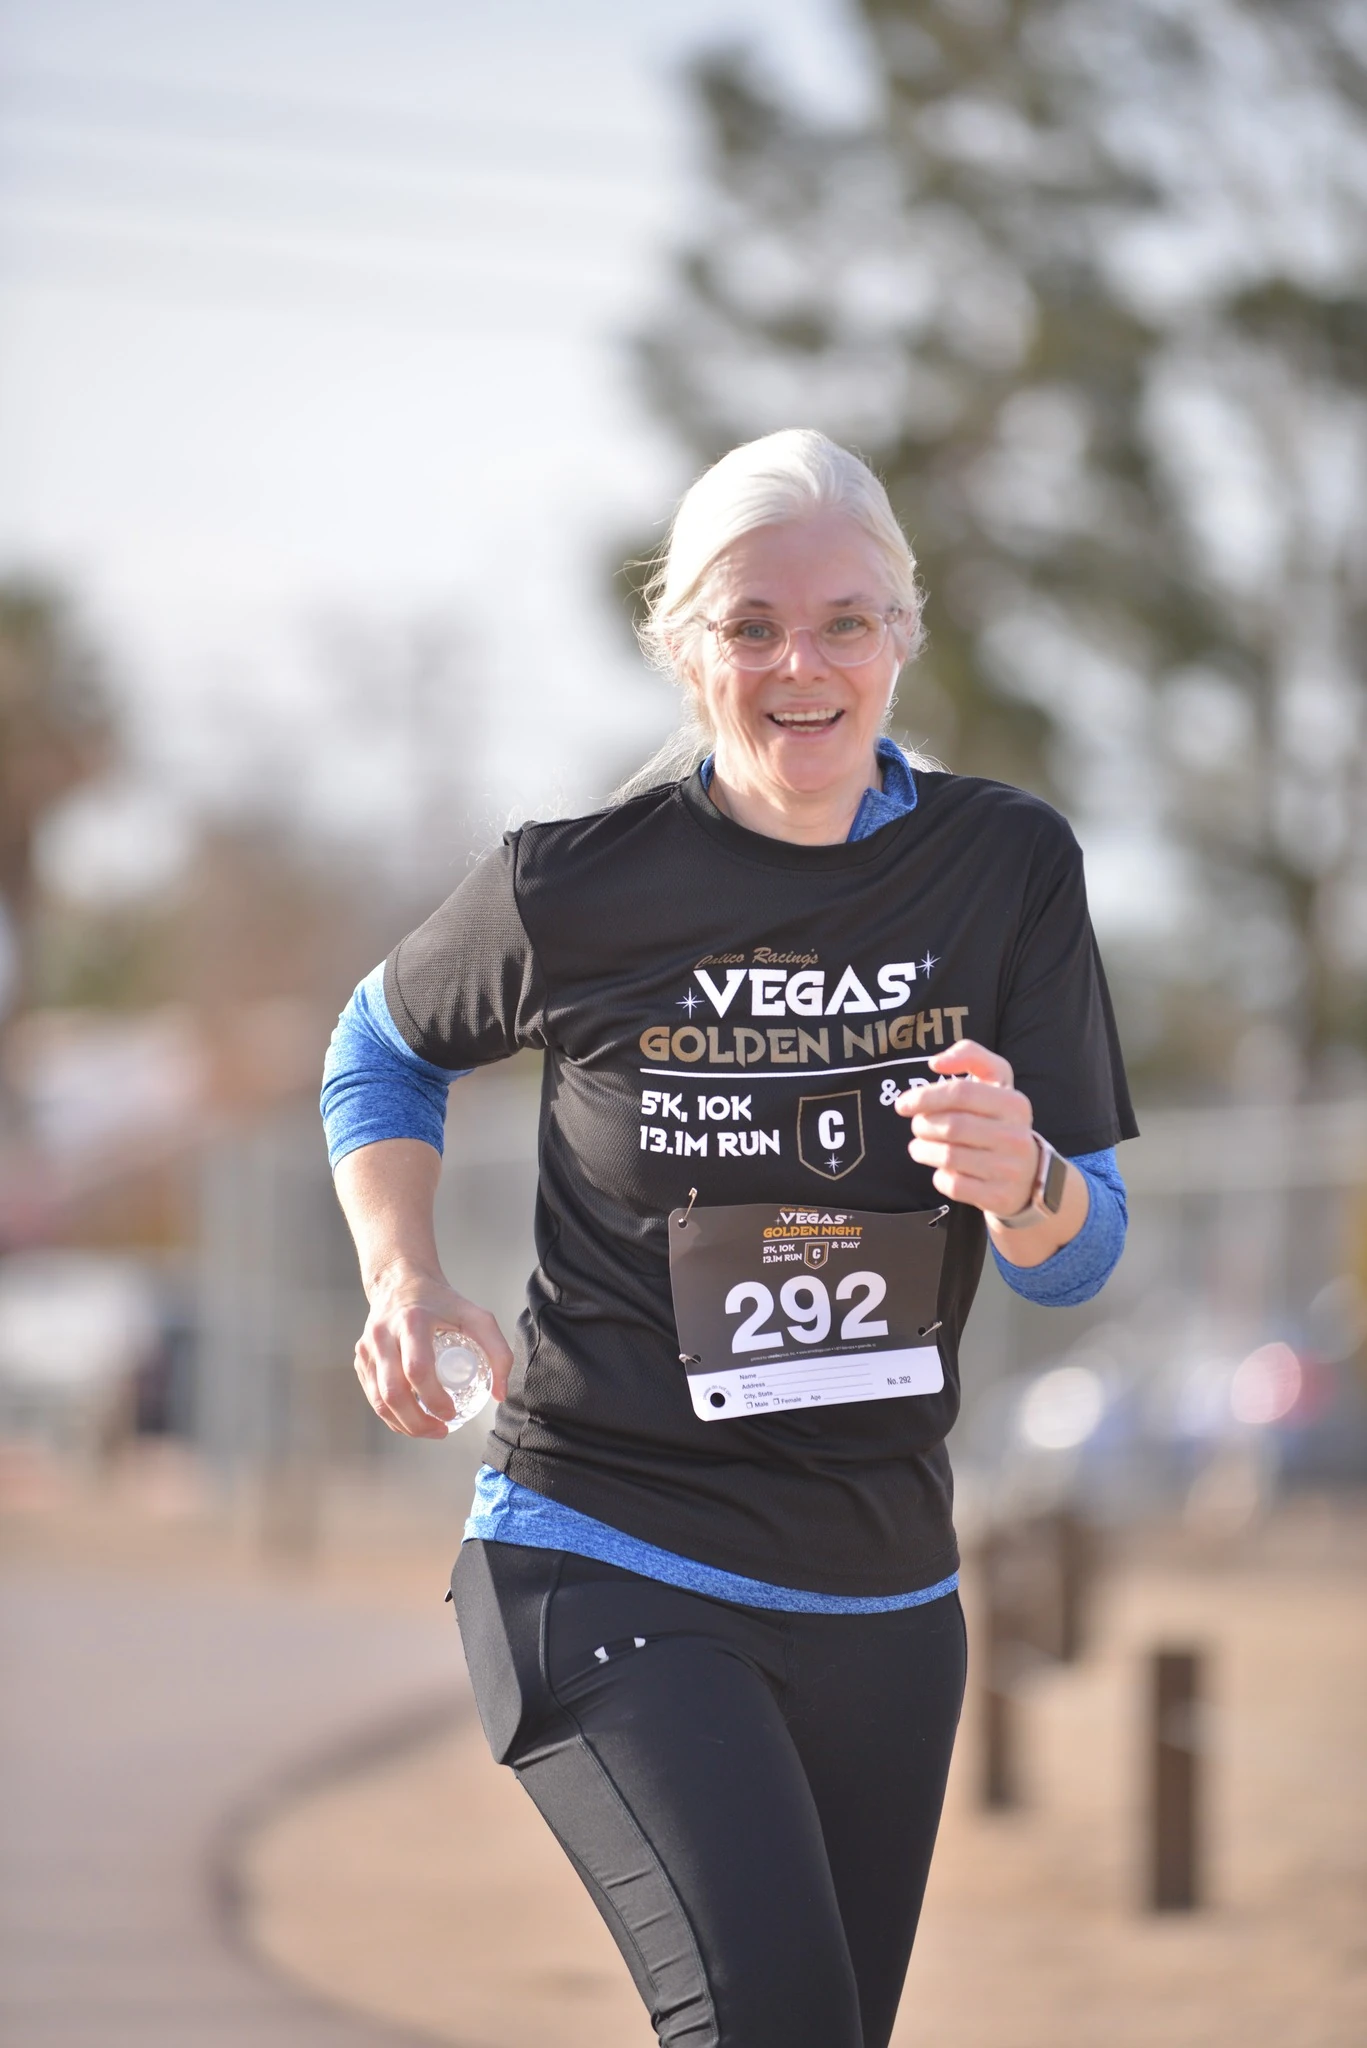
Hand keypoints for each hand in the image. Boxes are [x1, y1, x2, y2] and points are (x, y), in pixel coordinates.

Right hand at [353, 1265, 513, 1439]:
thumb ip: (498, 1352)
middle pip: (393, 1392)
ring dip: (403, 1425)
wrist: (400, 1281)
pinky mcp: (360, 1359)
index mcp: (412, 1321)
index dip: (434, 1399)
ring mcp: (367, 1348)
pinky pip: (373, 1396)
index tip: (452, 1413)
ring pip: (379, 1399)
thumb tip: (499, 1394)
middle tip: (441, 1431)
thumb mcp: (477, 1317)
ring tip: (429, 1430)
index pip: (418, 1369)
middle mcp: (383, 1335)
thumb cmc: (441, 1302)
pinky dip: (391, 1416)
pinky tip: (411, 1420)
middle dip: (417, 1422)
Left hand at [895, 1039, 1036, 1220]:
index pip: (962, 1093)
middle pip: (951, 1126)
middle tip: (917, 1126)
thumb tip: (936, 1062)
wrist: (1029, 1176)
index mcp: (1015, 1103)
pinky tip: (942, 1169)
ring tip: (920, 1146)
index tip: (903, 1104)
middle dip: (922, 1125)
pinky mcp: (999, 1196)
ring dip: (923, 1150)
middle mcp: (1016, 1136)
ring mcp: (1010, 1169)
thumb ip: (971, 1056)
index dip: (926, 1096)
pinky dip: (939, 1175)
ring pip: (948, 1156)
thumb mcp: (997, 1084)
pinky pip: (953, 1184)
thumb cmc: (1000, 1121)